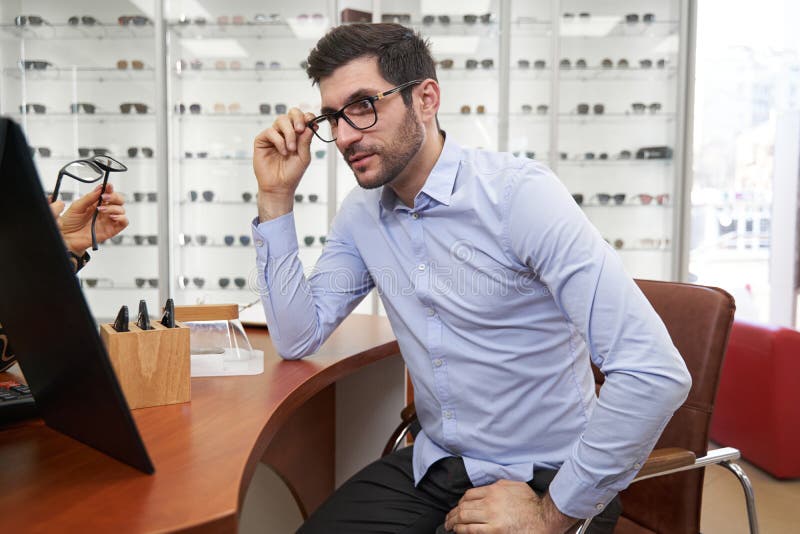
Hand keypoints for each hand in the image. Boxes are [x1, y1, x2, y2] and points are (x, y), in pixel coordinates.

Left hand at [51, 183, 128, 253]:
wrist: (67, 239)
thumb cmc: (69, 224)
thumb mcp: (76, 206)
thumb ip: (89, 197)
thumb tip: (99, 189)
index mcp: (96, 203)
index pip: (108, 193)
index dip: (110, 188)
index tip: (108, 186)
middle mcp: (104, 211)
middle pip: (119, 200)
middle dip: (114, 196)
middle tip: (105, 197)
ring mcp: (108, 220)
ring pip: (122, 210)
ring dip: (114, 208)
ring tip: (101, 210)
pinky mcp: (112, 229)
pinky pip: (124, 222)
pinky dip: (121, 218)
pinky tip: (112, 217)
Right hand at [253, 107, 316, 220]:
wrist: (280, 187)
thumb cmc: (292, 173)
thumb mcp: (304, 156)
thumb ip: (306, 140)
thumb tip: (311, 125)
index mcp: (297, 135)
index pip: (302, 118)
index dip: (307, 117)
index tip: (312, 124)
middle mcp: (285, 133)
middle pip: (291, 113)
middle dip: (298, 119)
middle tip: (301, 130)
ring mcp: (274, 135)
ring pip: (281, 120)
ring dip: (289, 133)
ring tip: (291, 149)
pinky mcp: (262, 140)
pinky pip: (270, 131)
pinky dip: (279, 141)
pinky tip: (283, 152)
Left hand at [444, 480, 577, 533]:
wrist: (544, 518)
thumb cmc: (532, 503)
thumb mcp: (515, 485)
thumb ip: (500, 484)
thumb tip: (489, 487)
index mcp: (494, 489)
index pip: (469, 494)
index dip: (461, 502)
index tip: (458, 507)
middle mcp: (490, 501)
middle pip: (464, 506)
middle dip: (453, 513)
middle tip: (448, 519)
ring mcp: (491, 516)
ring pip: (464, 517)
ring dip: (454, 522)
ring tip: (450, 526)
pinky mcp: (494, 530)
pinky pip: (471, 530)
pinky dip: (462, 530)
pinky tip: (459, 531)